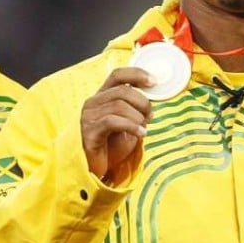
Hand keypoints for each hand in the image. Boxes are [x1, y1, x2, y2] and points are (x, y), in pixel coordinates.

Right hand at [81, 68, 153, 182]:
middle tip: (150, 115)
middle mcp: (93, 102)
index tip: (154, 81)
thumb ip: (136, 107)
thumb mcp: (128, 121)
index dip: (137, 74)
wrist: (96, 168)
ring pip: (119, 105)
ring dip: (138, 116)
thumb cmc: (112, 144)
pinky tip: (141, 134)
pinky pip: (113, 121)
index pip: (118, 74)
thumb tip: (154, 97)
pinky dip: (131, 126)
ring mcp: (89, 116)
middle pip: (123, 90)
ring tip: (144, 127)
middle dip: (143, 102)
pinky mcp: (89, 131)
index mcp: (103, 96)